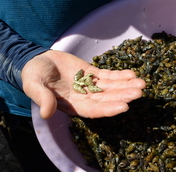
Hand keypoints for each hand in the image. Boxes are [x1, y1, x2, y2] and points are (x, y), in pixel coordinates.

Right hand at [21, 50, 145, 118]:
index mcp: (73, 105)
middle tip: (139, 92)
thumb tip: (47, 114)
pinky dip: (120, 75)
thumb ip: (42, 98)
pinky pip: (108, 75)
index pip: (94, 110)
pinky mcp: (92, 73)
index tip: (124, 107)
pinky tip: (131, 73)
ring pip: (111, 87)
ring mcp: (90, 85)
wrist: (37, 60)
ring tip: (142, 83)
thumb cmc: (33, 75)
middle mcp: (85, 97)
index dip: (109, 109)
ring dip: (126, 85)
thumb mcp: (34, 86)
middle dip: (124, 96)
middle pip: (108, 99)